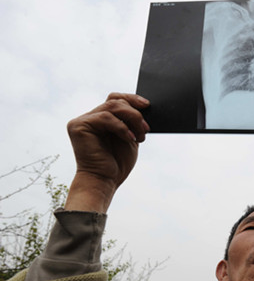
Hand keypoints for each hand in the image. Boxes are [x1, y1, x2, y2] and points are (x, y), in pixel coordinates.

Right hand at [65, 93, 149, 211]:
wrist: (104, 181)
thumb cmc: (117, 164)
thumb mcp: (130, 138)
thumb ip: (132, 122)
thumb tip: (145, 107)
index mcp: (101, 119)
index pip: (115, 99)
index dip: (132, 99)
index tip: (148, 105)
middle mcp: (89, 118)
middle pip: (115, 100)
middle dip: (135, 113)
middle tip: (146, 127)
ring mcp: (82, 121)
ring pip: (112, 106)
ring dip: (132, 119)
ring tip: (140, 136)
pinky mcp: (78, 126)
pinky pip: (105, 117)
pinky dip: (121, 127)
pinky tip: (130, 139)